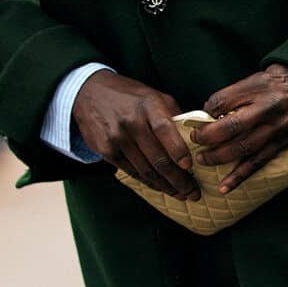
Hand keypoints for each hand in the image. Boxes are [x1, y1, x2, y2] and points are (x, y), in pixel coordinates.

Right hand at [74, 70, 198, 198]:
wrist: (89, 92)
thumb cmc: (130, 96)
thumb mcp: (153, 96)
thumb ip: (173, 115)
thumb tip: (197, 138)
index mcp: (148, 105)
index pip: (165, 129)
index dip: (178, 150)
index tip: (190, 167)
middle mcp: (131, 121)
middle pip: (157, 157)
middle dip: (178, 179)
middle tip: (193, 192)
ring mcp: (116, 137)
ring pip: (145, 169)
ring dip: (165, 186)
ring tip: (181, 194)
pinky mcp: (105, 150)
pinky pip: (132, 171)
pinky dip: (148, 182)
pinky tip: (160, 187)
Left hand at [194, 63, 287, 192]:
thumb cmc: (284, 80)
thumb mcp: (258, 76)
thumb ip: (235, 93)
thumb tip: (210, 112)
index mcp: (257, 89)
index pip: (221, 101)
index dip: (205, 111)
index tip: (197, 118)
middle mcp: (266, 110)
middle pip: (229, 127)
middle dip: (207, 137)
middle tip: (194, 142)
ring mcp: (275, 129)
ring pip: (242, 149)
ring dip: (218, 158)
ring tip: (202, 161)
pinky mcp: (282, 144)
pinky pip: (258, 163)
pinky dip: (240, 177)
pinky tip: (225, 187)